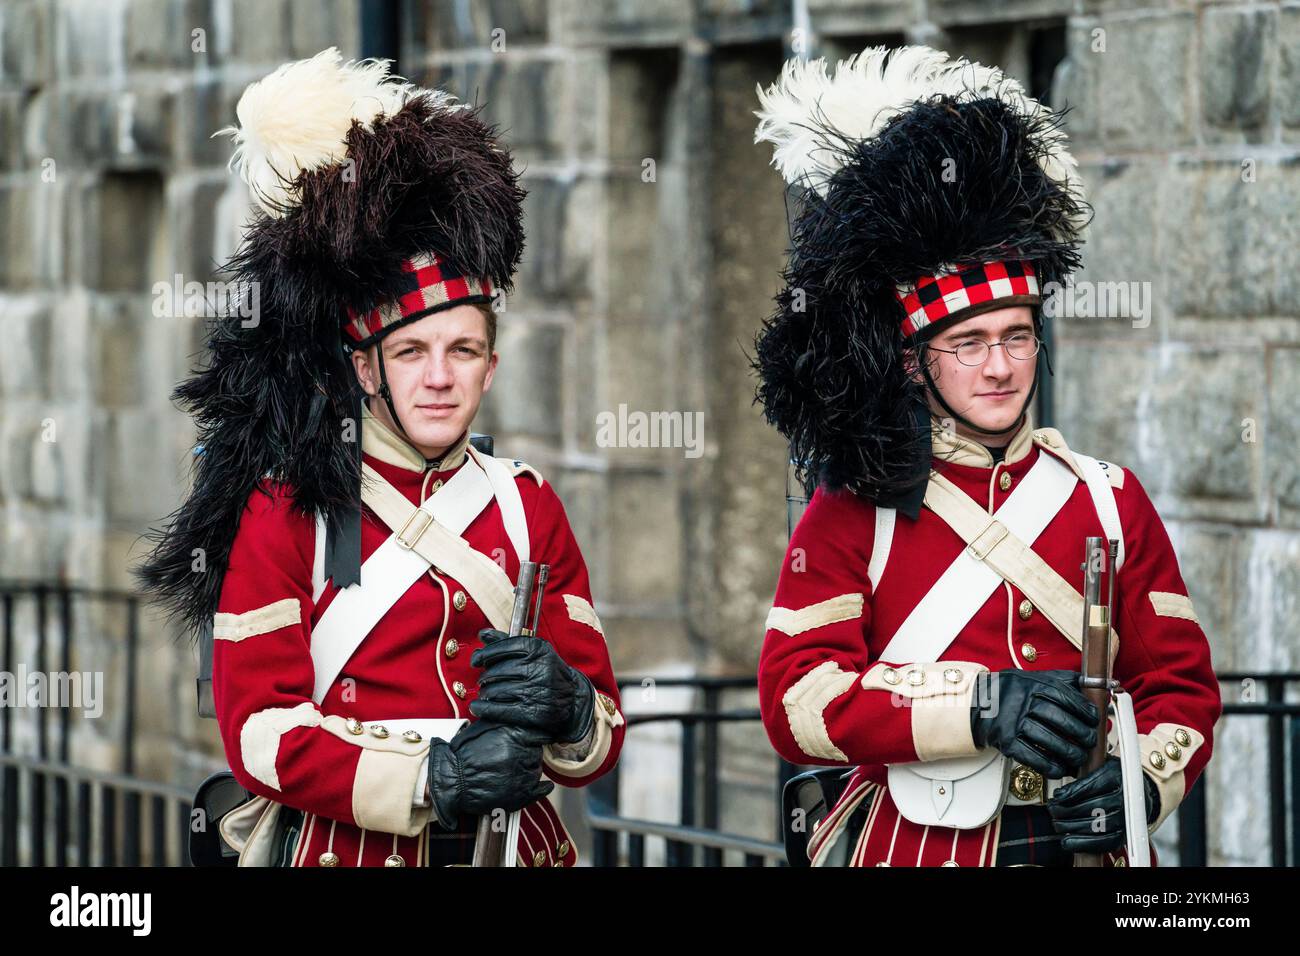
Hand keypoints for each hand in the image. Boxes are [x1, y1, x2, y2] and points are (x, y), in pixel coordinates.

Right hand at [426, 720, 553, 828]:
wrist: (451, 781)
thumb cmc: (463, 755)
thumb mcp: (484, 727)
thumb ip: (504, 721)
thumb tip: (519, 716)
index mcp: (514, 735)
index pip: (538, 734)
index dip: (533, 738)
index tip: (533, 740)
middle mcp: (521, 754)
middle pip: (536, 752)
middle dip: (528, 753)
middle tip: (512, 757)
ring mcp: (522, 775)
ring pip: (536, 770)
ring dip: (529, 769)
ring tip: (510, 771)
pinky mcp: (520, 795)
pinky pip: (540, 790)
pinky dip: (542, 788)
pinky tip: (542, 787)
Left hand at [470, 629, 594, 743]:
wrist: (572, 697)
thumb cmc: (546, 670)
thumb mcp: (534, 651)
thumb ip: (507, 642)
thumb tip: (482, 634)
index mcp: (538, 648)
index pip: (502, 647)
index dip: (484, 654)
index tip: (475, 660)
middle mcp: (538, 667)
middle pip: (497, 670)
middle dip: (485, 677)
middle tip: (483, 681)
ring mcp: (536, 690)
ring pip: (497, 690)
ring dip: (485, 693)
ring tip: (485, 693)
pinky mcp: (533, 712)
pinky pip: (500, 709)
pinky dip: (485, 709)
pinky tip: (477, 707)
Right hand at [969, 669, 1098, 777]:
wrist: (977, 704)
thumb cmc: (1011, 692)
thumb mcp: (1033, 678)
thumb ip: (1061, 680)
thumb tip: (1092, 686)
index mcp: (1031, 684)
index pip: (1064, 696)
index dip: (1083, 709)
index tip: (1094, 719)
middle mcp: (1022, 702)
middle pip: (1059, 719)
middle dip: (1081, 733)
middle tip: (1091, 741)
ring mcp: (1013, 722)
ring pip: (1048, 740)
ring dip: (1069, 753)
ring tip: (1079, 757)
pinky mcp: (1006, 741)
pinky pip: (1032, 757)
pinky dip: (1050, 766)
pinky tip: (1060, 768)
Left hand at [1047, 756, 1160, 852]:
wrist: (1139, 794)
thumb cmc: (1114, 779)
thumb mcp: (1100, 764)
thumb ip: (1083, 769)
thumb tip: (1059, 775)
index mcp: (1118, 777)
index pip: (1090, 787)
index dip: (1070, 793)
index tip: (1057, 796)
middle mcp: (1125, 799)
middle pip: (1090, 808)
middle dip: (1065, 811)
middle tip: (1053, 809)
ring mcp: (1125, 820)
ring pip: (1094, 827)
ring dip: (1069, 826)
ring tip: (1057, 822)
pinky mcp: (1123, 837)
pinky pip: (1101, 844)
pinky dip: (1081, 844)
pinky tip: (1066, 840)